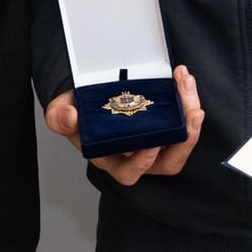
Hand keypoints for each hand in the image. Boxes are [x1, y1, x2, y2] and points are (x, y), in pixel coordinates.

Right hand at [43, 65, 204, 185]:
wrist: (85, 99)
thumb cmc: (76, 113)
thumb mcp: (60, 114)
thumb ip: (60, 118)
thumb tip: (72, 116)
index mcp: (110, 158)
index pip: (130, 171)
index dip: (143, 162)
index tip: (151, 143)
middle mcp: (135, 156)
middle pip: (167, 162)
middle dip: (184, 140)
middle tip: (191, 113)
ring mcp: (153, 142)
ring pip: (181, 144)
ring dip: (191, 120)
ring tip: (189, 90)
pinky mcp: (164, 125)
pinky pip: (183, 123)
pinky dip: (187, 102)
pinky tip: (183, 80)